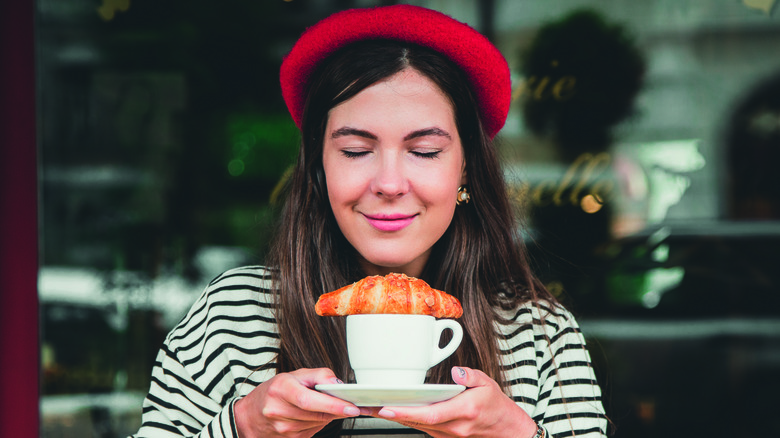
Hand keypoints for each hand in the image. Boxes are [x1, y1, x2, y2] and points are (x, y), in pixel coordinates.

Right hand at [235, 368, 361, 437]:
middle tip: (351, 405)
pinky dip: (319, 422)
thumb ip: (318, 375)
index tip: (352, 407)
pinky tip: (312, 415)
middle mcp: (280, 411)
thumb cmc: (273, 392)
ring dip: (328, 415)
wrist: (250, 416)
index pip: (310, 400)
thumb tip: (337, 383)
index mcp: (281, 390)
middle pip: (318, 414)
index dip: (333, 404)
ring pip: (319, 423)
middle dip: (337, 409)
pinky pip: (314, 431)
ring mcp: (284, 429)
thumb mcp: (293, 375)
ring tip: (324, 405)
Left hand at [372, 367, 537, 437]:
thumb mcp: (488, 385)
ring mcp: (449, 435)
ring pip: (417, 426)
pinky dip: (407, 420)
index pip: (430, 414)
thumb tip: (457, 372)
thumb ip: (471, 376)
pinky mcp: (445, 437)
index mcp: (464, 412)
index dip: (406, 412)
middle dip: (390, 414)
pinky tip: (394, 411)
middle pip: (416, 422)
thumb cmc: (498, 408)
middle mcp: (454, 428)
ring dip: (395, 417)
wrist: (509, 433)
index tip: (386, 407)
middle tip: (367, 405)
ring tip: (373, 406)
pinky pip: (423, 428)